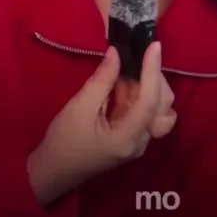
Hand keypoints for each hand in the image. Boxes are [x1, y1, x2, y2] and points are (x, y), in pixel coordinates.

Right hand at [28, 43, 173, 203]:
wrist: (53, 171)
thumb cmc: (64, 142)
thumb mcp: (80, 107)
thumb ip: (102, 80)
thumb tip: (117, 52)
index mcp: (128, 138)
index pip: (151, 101)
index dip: (153, 71)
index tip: (154, 46)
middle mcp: (141, 141)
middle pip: (162, 105)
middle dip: (152, 78)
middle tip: (134, 58)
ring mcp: (138, 140)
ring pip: (157, 107)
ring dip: (146, 85)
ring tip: (125, 69)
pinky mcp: (132, 135)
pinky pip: (144, 110)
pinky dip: (137, 93)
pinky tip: (122, 81)